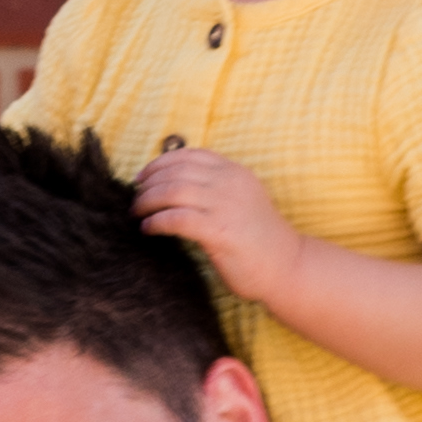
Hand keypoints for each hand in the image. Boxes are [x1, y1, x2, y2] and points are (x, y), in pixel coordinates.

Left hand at [129, 143, 298, 307]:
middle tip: (134, 199)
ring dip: (146, 202)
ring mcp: (225, 206)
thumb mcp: (241, 200)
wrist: (287, 266)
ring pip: (171, 191)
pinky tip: (147, 229)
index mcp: (235, 172)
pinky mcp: (218, 232)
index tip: (142, 177)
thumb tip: (173, 186)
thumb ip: (215, 189)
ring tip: (136, 213)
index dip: (159, 163)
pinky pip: (176, 219)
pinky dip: (155, 222)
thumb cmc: (259, 238)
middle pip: (175, 171)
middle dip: (148, 184)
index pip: (188, 155)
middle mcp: (229, 183)